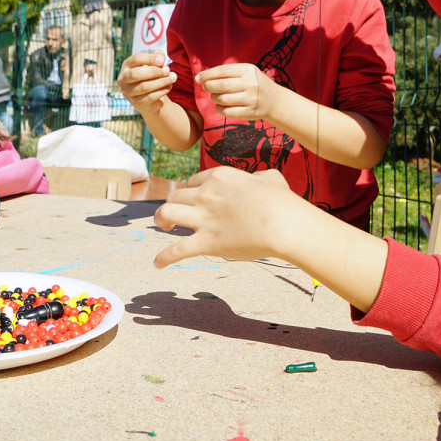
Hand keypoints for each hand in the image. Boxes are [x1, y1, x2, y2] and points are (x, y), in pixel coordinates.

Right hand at [117, 51, 175, 114]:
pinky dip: (162, 91)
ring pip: (144, 87)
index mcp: (127, 66)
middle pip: (135, 74)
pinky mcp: (136, 103)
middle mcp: (123, 79)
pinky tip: (169, 86)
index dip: (150, 59)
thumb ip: (157, 56)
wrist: (148, 97)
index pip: (135, 59)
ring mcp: (128, 92)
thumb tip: (161, 59)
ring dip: (161, 81)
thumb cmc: (150, 75)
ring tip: (172, 78)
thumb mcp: (154, 63)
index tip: (162, 61)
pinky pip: (150, 97)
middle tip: (167, 70)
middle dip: (154, 72)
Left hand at [153, 167, 297, 267]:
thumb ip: (258, 176)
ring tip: (164, 226)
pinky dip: (164, 258)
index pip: (194, 180)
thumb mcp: (271, 178)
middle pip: (176, 195)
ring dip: (160, 219)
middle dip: (174, 203)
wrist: (283, 224)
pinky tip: (157, 264)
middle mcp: (206, 195)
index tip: (197, 199)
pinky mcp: (206, 242)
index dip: (193, 190)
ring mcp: (204, 219)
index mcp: (219, 177)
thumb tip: (256, 180)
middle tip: (178, 214)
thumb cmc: (282, 202)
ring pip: (166, 213)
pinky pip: (177, 250)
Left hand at [196, 63, 277, 120]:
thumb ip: (228, 72)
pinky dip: (219, 108)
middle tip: (205, 86)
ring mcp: (251, 99)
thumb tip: (203, 76)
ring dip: (214, 98)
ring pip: (223, 99)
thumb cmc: (254, 83)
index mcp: (248, 70)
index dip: (208, 74)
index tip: (198, 77)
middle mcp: (251, 84)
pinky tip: (219, 105)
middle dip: (208, 86)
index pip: (223, 71)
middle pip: (222, 85)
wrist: (274, 100)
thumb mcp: (246, 72)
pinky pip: (227, 111)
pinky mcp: (250, 112)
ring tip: (214, 96)